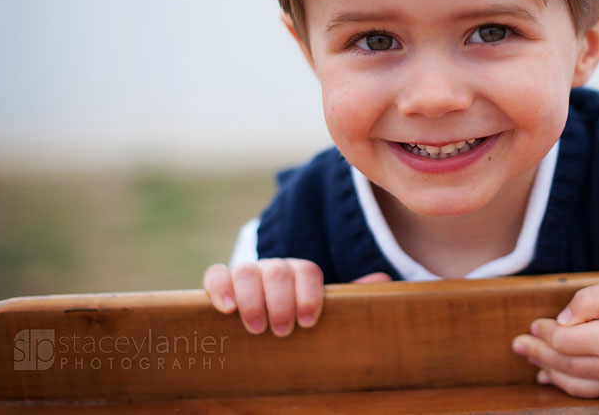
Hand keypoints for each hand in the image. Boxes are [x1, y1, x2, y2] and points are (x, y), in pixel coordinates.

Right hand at [203, 259, 390, 335]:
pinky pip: (215, 275)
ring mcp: (248, 273)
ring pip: (247, 270)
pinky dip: (220, 288)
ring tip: (256, 328)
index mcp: (302, 272)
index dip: (308, 294)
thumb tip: (384, 280)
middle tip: (282, 331)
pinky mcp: (222, 282)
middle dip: (280, 302)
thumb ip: (351, 296)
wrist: (265, 314)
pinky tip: (226, 309)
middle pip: (278, 271)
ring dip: (251, 299)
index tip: (308, 321)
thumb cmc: (300, 317)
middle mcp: (275, 268)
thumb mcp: (324, 309)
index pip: (308, 271)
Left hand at [511, 278, 598, 397]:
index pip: (563, 340)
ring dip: (548, 371)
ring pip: (573, 382)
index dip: (544, 332)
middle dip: (537, 352)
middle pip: (563, 363)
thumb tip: (561, 321)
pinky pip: (589, 392)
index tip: (533, 324)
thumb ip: (589, 300)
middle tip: (516, 344)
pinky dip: (567, 386)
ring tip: (529, 360)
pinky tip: (554, 378)